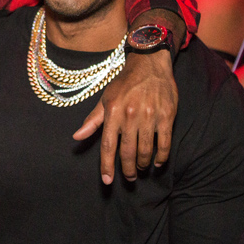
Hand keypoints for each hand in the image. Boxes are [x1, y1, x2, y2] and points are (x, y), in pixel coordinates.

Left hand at [73, 50, 176, 183]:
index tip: (107, 180)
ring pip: (146, 150)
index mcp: (113, 112)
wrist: (149, 64)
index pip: (107, 146)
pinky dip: (162, 157)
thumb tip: (77, 137)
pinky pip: (165, 143)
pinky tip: (158, 162)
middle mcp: (130, 115)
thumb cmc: (125, 83)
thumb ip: (93, 120)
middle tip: (129, 177)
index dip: (107, 166)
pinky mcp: (167, 115)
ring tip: (141, 168)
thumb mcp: (106, 99)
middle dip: (127, 170)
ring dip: (143, 164)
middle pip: (127, 152)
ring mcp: (150, 116)